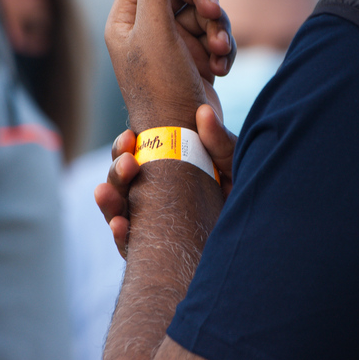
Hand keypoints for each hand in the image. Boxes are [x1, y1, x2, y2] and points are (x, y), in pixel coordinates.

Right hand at [94, 104, 237, 258]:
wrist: (253, 220)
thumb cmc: (235, 183)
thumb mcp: (229, 158)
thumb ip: (217, 138)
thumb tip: (204, 113)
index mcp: (159, 167)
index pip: (131, 156)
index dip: (123, 147)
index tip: (129, 136)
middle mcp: (148, 193)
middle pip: (120, 182)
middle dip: (117, 172)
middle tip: (127, 162)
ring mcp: (148, 220)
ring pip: (118, 210)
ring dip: (110, 201)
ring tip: (105, 192)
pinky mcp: (155, 247)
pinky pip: (130, 243)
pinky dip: (121, 235)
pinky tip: (119, 226)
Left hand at [105, 0, 235, 132]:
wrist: (184, 137)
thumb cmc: (162, 87)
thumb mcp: (154, 31)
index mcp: (126, 21)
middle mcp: (147, 31)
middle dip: (204, 1)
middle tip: (214, 17)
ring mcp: (172, 47)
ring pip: (203, 14)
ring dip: (218, 28)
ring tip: (220, 52)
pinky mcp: (195, 61)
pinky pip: (215, 37)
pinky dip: (223, 48)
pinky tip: (222, 67)